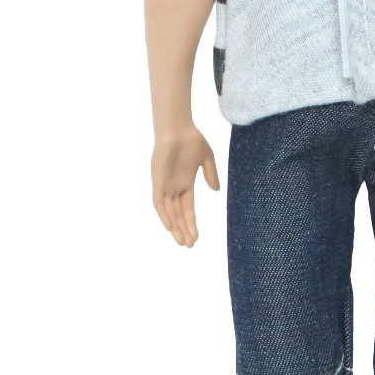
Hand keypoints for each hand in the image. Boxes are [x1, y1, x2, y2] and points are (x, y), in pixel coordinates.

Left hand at [152, 125, 219, 246]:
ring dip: (175, 227)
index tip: (197, 237)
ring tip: (182, 242)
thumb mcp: (206, 159)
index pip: (188, 208)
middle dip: (184, 230)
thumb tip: (216, 191)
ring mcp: (165, 184)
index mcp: (185, 183)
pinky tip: (170, 227)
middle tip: (189, 246)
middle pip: (178, 214)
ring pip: (169, 212)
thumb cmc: (192, 139)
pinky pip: (159, 202)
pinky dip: (164, 215)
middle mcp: (174, 187)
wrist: (178, 127)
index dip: (192, 223)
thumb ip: (210, 175)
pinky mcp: (158, 181)